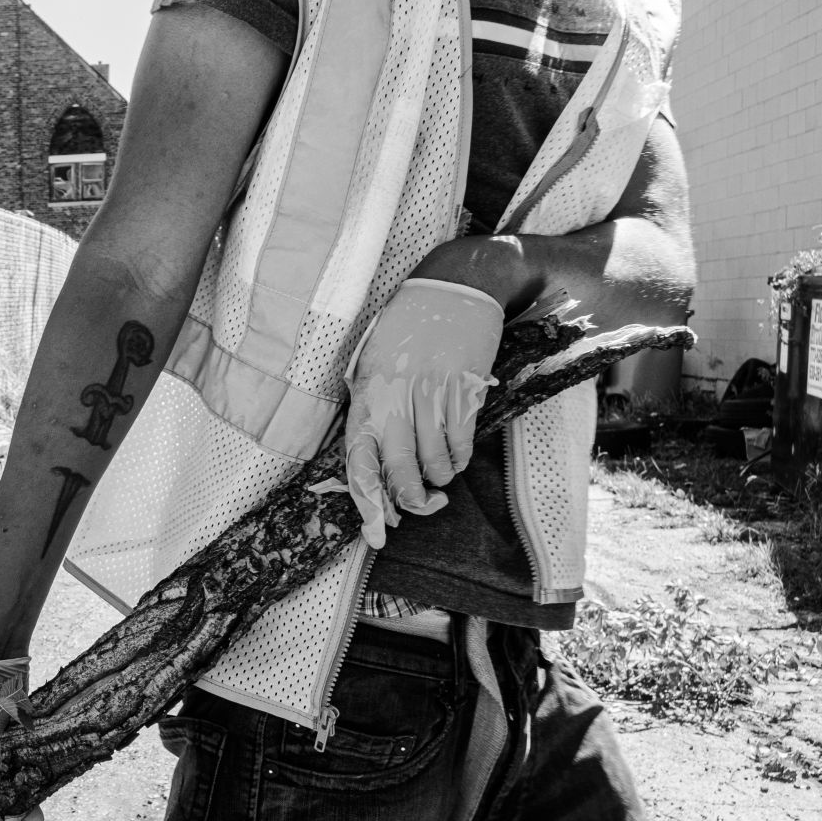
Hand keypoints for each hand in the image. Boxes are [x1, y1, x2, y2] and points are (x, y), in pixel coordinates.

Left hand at [342, 279, 503, 548]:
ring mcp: (429, 392)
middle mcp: (394, 397)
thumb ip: (373, 408)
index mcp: (366, 395)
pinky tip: (458, 455)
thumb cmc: (408, 329)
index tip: (378, 534)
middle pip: (400, 471)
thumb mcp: (373, 362)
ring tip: (442, 475)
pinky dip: (461, 457)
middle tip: (425, 504)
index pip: (359, 461)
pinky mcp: (463, 387)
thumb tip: (376, 462)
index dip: (367, 504)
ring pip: (434, 461)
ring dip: (440, 478)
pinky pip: (461, 440)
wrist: (454, 286)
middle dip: (413, 500)